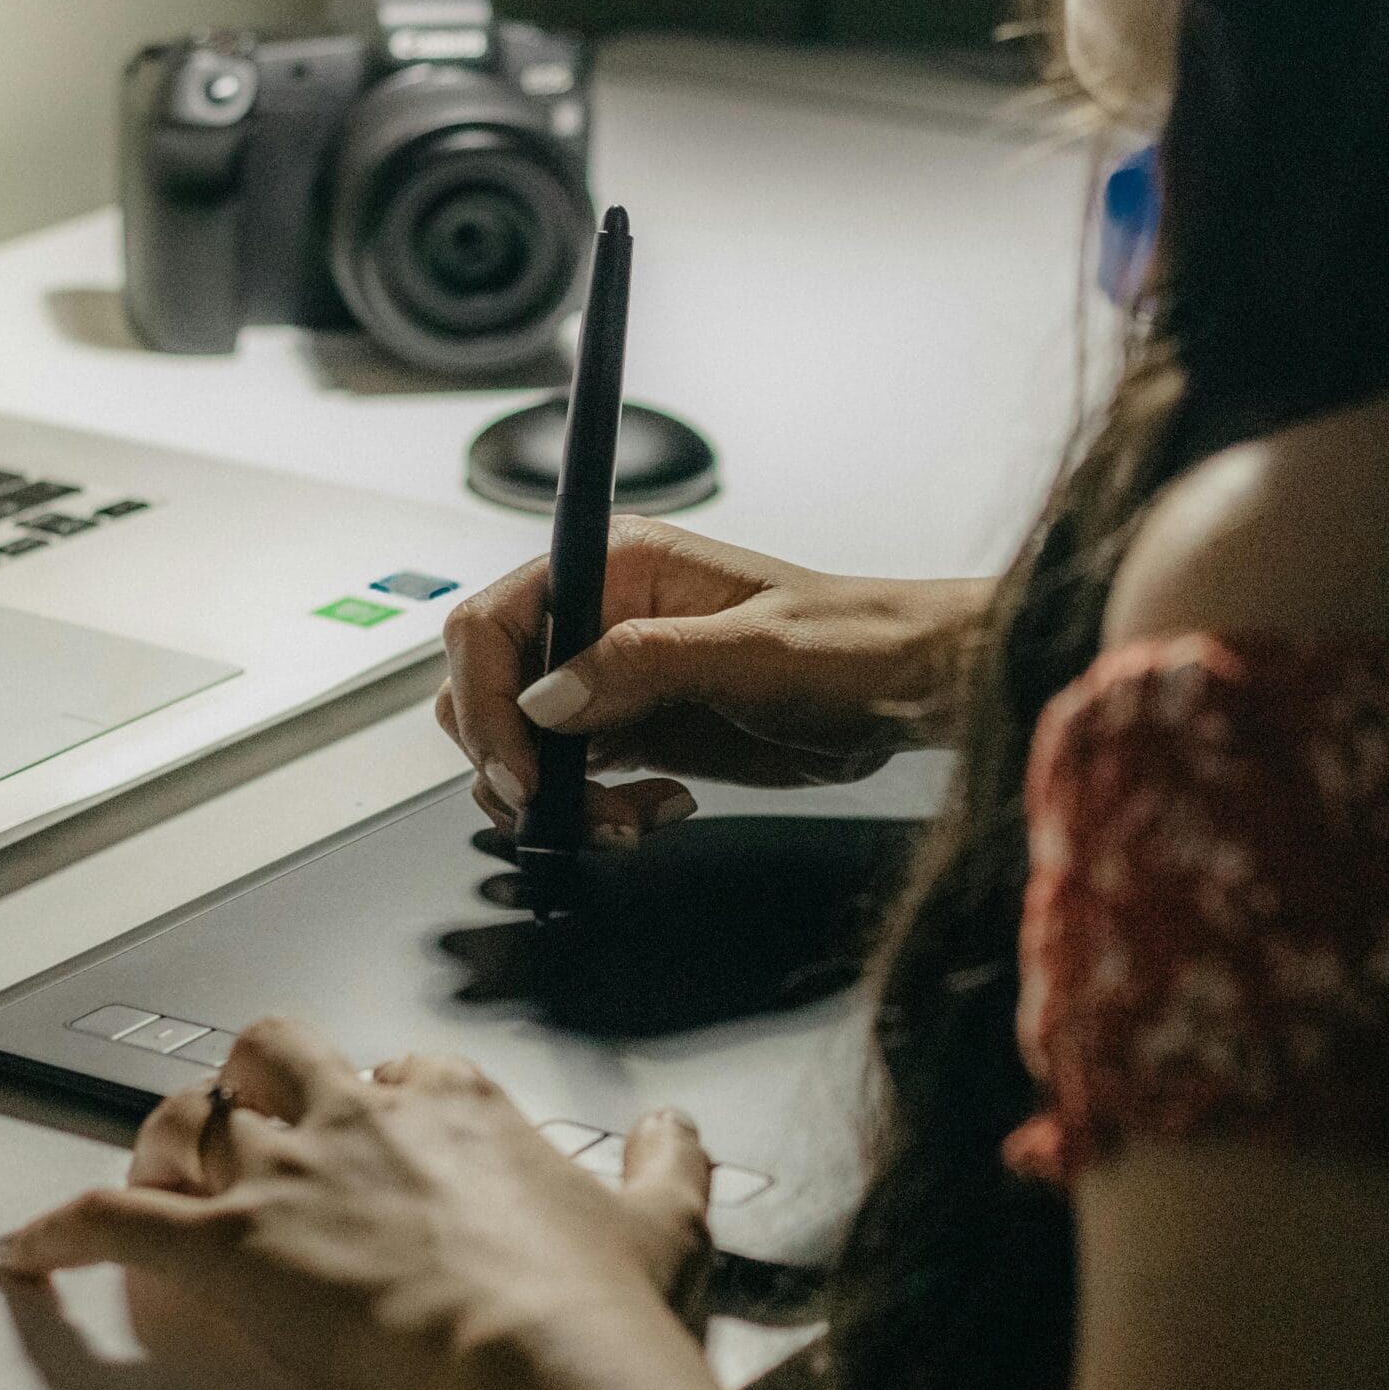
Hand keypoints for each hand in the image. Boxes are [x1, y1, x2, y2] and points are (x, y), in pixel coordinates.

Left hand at [0, 1019, 713, 1389]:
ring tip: (149, 1163)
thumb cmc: (592, 1306)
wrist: (539, 1364)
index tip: (387, 1118)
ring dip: (164, 1139)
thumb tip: (674, 1131)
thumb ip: (669, 1163)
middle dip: (259, 1075)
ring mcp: (288, 1179)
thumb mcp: (667, 1223)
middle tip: (255, 1109)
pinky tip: (26, 1248)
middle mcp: (361, 1122)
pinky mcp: (227, 1249)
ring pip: (190, 1118)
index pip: (399, 1068)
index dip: (384, 1092)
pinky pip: (112, 1219)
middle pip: (278, 1053)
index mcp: (458, 1108)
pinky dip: (59, 1231)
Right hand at [436, 517, 988, 839]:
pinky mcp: (634, 733)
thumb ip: (640, 665)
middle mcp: (599, 619)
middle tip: (562, 810)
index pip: (491, 623)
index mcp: (614, 567)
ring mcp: (613, 680)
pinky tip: (654, 814)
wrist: (904, 691)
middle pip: (488, 690)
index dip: (484, 699)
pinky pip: (573, 780)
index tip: (520, 770)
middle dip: (511, 761)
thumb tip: (544, 700)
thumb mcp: (751, 650)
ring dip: (555, 799)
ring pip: (523, 745)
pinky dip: (592, 813)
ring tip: (624, 822)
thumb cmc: (848, 642)